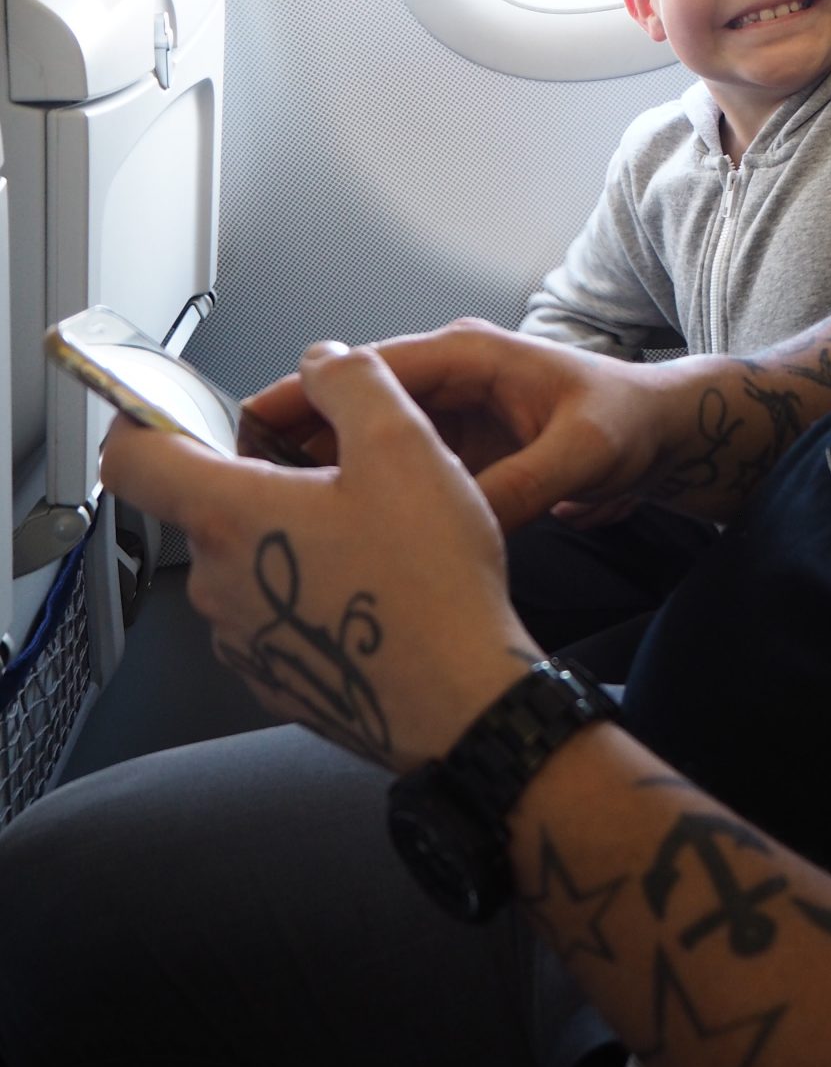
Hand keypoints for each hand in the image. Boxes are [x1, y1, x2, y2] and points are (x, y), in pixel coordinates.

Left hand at [101, 341, 531, 768]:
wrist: (462, 703)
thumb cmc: (430, 585)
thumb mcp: (404, 446)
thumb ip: (354, 383)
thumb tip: (325, 363)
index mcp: (232, 517)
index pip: (132, 460)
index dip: (139, 419)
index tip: (161, 406)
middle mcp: (220, 584)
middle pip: (206, 504)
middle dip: (260, 475)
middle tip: (335, 467)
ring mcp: (245, 639)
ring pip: (245, 560)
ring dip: (289, 533)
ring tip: (370, 530)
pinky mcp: (278, 677)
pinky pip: (275, 612)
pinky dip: (310, 586)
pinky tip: (374, 583)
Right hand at [243, 317, 692, 533]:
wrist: (669, 438)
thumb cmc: (632, 422)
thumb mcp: (583, 452)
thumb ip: (522, 485)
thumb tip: (460, 524)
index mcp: (469, 355)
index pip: (370, 365)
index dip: (307, 393)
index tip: (254, 427)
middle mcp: (450, 379)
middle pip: (354, 402)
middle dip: (300, 436)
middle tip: (243, 482)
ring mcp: (451, 419)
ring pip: (368, 439)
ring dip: (325, 469)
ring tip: (273, 513)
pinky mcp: (458, 456)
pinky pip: (396, 470)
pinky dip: (363, 492)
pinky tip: (333, 530)